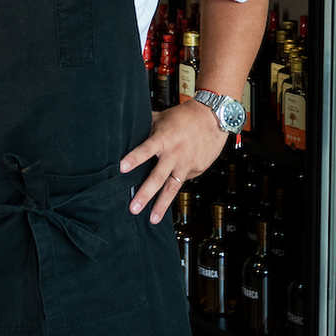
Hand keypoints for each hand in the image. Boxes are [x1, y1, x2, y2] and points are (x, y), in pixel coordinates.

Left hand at [119, 101, 227, 223]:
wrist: (213, 118)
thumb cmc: (184, 117)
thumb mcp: (162, 118)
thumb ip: (146, 127)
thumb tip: (126, 131)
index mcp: (164, 139)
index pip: (146, 149)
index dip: (134, 159)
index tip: (122, 168)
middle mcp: (175, 154)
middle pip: (158, 177)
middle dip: (145, 193)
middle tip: (134, 208)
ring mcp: (186, 164)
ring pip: (172, 188)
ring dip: (161, 205)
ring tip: (152, 219)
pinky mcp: (197, 170)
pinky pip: (183, 181)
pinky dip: (175, 186)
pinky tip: (169, 191)